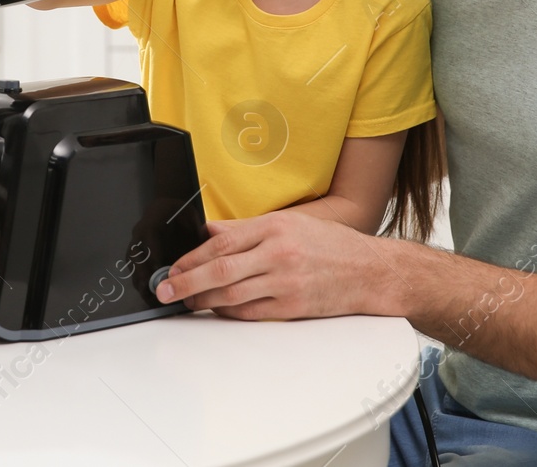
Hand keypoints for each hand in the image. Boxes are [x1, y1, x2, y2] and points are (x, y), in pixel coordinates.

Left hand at [154, 210, 398, 320]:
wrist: (370, 271)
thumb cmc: (331, 245)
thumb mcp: (290, 222)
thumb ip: (247, 229)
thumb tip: (209, 232)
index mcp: (274, 227)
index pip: (221, 242)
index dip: (191, 257)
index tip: (173, 267)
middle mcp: (278, 253)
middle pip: (220, 269)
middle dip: (186, 281)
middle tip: (166, 290)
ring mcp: (286, 282)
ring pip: (232, 295)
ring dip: (203, 301)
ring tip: (186, 302)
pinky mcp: (293, 308)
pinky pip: (251, 313)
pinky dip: (229, 313)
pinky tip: (216, 311)